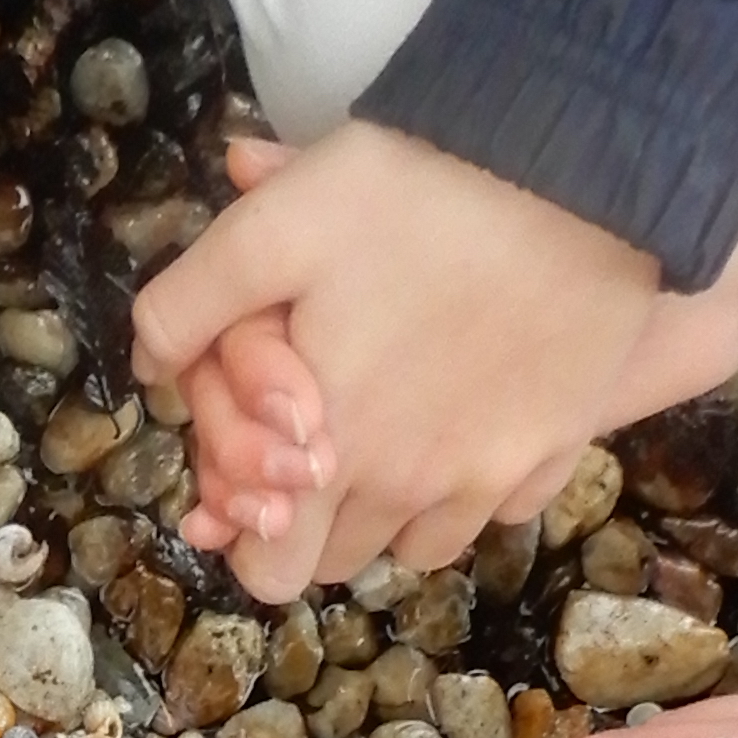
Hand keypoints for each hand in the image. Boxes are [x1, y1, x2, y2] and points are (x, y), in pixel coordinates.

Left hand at [144, 127, 663, 598]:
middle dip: (314, 513)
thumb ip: (190, 303)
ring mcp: (494, 477)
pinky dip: (474, 480)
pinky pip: (501, 504)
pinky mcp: (559, 447)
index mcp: (332, 454)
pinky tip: (467, 408)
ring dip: (393, 503)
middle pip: (340, 559)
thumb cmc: (421, 193)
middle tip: (317, 426)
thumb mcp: (275, 226)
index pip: (271, 571)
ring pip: (420, 542)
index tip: (255, 467)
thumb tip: (151, 363)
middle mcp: (413, 490)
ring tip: (390, 417)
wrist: (586, 167)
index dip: (249, 531)